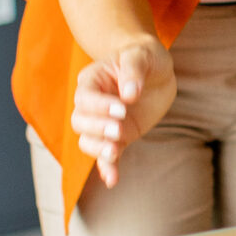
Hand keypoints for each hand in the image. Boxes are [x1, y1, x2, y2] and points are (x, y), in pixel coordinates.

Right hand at [71, 39, 176, 186]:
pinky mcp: (118, 137)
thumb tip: (129, 94)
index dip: (100, 106)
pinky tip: (112, 180)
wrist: (156, 71)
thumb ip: (134, 70)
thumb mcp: (142, 55)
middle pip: (80, 122)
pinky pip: (107, 156)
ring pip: (87, 141)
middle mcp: (93, 105)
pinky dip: (108, 168)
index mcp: (92, 81)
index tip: (122, 108)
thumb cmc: (145, 57)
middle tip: (119, 130)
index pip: (85, 98)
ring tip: (114, 152)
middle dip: (97, 129)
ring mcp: (104, 123)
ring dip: (98, 149)